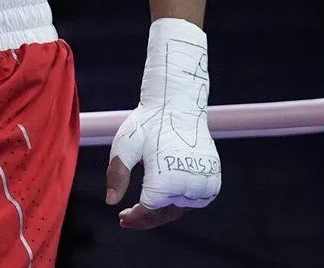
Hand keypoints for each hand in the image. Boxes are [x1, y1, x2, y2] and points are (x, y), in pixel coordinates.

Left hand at [105, 19, 221, 229]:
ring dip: (162, 210)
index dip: (135, 217)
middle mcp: (190, 184)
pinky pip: (194, 199)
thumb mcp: (124, 146)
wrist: (178, 105)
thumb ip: (117, 174)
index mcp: (166, 178)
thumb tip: (110, 201)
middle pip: (165, 213)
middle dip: (146, 218)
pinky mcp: (213, 178)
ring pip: (181, 208)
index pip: (149, 210)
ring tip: (142, 207)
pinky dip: (178, 201)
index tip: (121, 218)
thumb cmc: (147, 124)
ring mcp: (205, 182)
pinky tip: (163, 197)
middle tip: (125, 218)